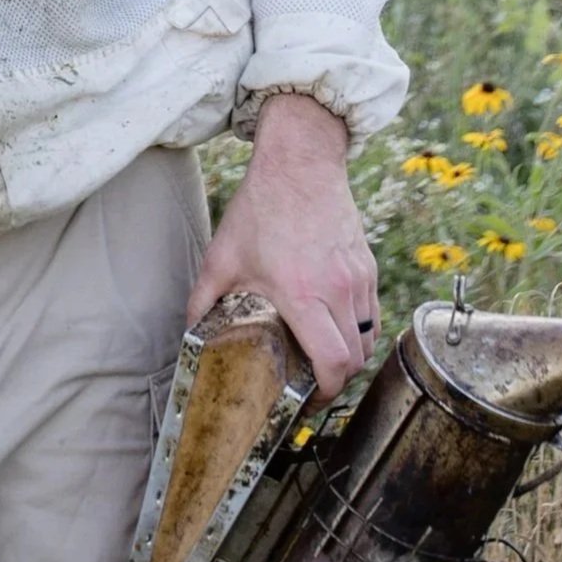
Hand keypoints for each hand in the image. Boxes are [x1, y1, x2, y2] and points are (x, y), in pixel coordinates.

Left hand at [186, 94, 378, 403]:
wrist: (300, 162)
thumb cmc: (261, 208)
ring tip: (324, 359)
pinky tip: (335, 327)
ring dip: (350, 356)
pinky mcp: (367, 264)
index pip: (333, 362)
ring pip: (368, 337)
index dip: (326, 392)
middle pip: (355, 359)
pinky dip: (358, 330)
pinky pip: (371, 312)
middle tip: (313, 385)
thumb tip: (190, 334)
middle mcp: (338, 290)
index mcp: (303, 294)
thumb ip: (203, 301)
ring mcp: (358, 277)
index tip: (308, 398)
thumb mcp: (221, 257)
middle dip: (337, 382)